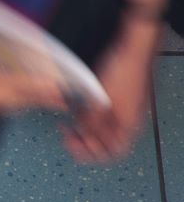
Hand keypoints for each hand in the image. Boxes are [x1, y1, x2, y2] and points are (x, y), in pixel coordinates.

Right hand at [0, 12, 72, 118]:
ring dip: (24, 100)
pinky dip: (7, 98)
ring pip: (1, 102)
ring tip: (45, 99)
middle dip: (36, 99)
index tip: (55, 87)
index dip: (31, 86)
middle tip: (64, 99)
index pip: (6, 85)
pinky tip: (12, 96)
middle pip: (10, 100)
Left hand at [67, 21, 157, 162]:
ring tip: (68, 124)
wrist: (134, 48)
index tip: (72, 145)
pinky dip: (88, 115)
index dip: (92, 153)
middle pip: (106, 142)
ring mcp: (123, 108)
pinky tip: (75, 109)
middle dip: (85, 141)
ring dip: (84, 129)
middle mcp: (128, 119)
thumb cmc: (124, 71)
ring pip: (102, 128)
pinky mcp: (118, 98)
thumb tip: (82, 135)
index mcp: (129, 124)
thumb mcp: (103, 99)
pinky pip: (102, 114)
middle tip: (66, 135)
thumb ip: (92, 121)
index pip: (113, 151)